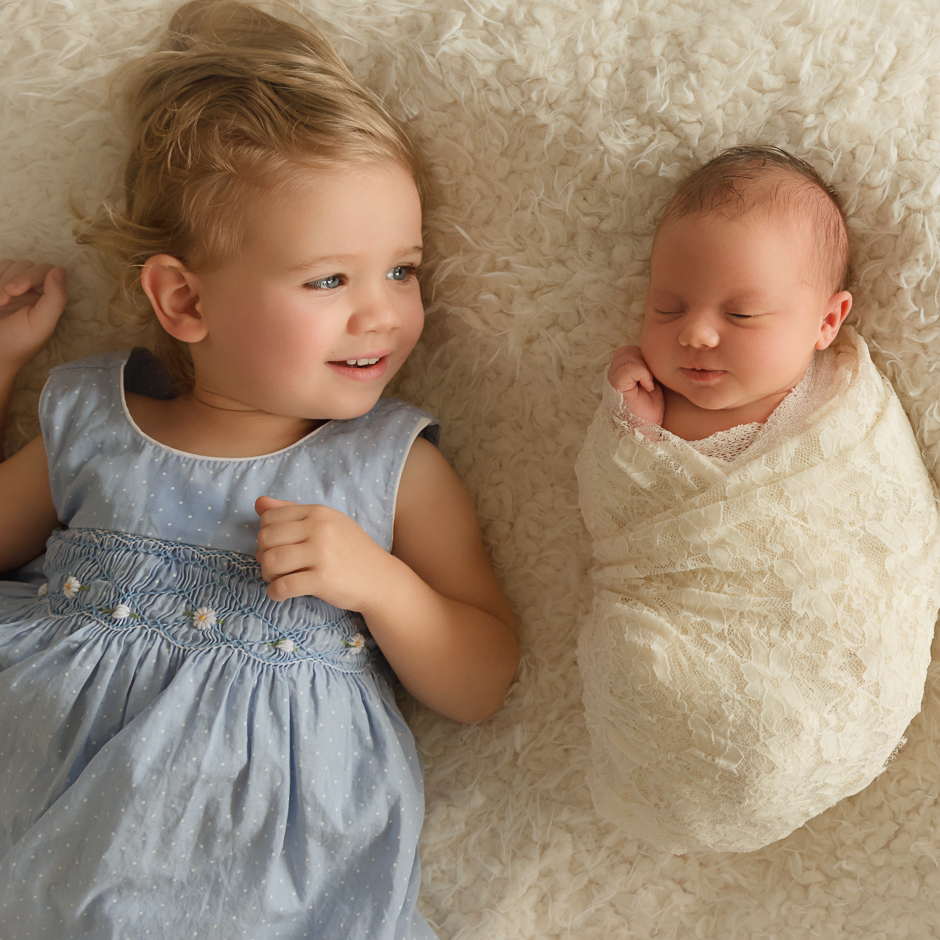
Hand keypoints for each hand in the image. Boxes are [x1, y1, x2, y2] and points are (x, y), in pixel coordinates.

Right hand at [0, 260, 66, 372]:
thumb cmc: (17, 343)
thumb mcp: (41, 324)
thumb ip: (56, 298)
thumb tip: (60, 270)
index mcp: (48, 299)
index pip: (47, 271)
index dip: (30, 276)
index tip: (14, 291)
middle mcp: (33, 291)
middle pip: (27, 266)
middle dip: (13, 279)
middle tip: (2, 301)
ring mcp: (13, 288)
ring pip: (10, 265)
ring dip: (1, 280)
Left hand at [255, 495, 390, 609]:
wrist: (379, 578)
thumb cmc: (350, 550)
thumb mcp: (326, 523)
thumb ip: (292, 512)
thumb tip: (259, 503)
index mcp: (318, 512)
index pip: (269, 518)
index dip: (265, 534)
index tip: (276, 547)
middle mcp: (319, 529)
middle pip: (266, 539)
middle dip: (263, 555)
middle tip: (275, 566)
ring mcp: (322, 554)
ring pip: (270, 562)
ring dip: (267, 574)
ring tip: (277, 579)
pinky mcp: (323, 579)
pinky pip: (283, 586)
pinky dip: (275, 592)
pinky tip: (280, 592)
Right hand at [608, 345, 663, 425]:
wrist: (645, 432)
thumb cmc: (648, 412)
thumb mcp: (649, 384)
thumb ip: (645, 369)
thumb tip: (652, 354)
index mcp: (620, 373)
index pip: (628, 350)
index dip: (643, 358)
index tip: (652, 378)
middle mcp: (613, 374)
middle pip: (626, 350)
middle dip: (643, 361)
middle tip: (650, 380)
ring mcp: (612, 379)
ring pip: (627, 354)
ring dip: (643, 367)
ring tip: (648, 384)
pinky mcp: (615, 386)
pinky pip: (629, 367)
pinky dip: (642, 374)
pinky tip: (648, 387)